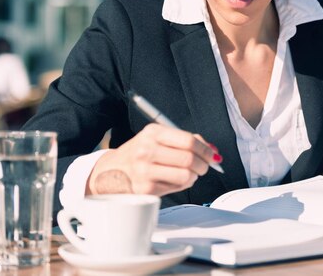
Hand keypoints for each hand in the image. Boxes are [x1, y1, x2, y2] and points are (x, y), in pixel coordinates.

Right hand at [86, 123, 221, 195]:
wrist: (110, 172)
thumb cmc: (138, 154)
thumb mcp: (156, 138)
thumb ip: (184, 140)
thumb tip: (212, 151)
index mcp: (152, 133)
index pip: (188, 141)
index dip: (205, 149)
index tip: (211, 155)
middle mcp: (147, 150)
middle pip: (189, 159)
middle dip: (203, 164)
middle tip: (204, 166)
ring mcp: (145, 171)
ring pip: (186, 175)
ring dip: (194, 176)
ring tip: (190, 173)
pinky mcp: (146, 189)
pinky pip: (177, 188)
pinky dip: (183, 184)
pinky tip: (175, 180)